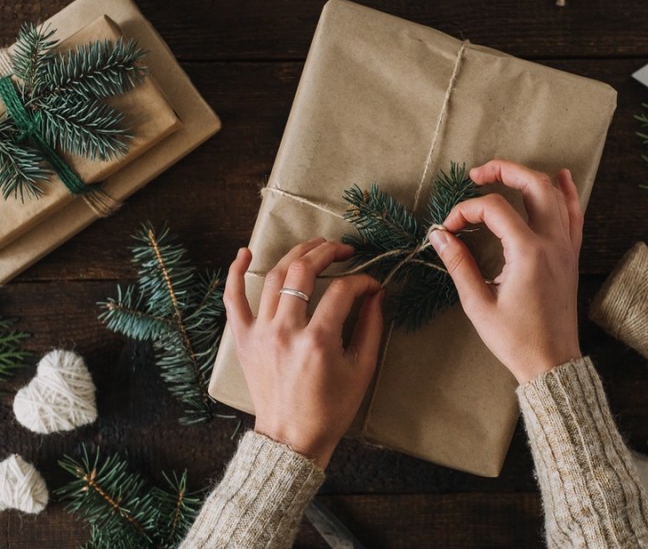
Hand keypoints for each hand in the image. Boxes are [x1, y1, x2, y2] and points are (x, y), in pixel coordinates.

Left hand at [223, 239, 383, 467]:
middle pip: (304, 272)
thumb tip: (375, 293)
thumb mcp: (361, 369)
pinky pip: (234, 300)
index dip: (362, 280)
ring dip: (296, 253)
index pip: (342, 291)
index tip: (372, 284)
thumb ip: (370, 327)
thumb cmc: (331, 409)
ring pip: (275, 277)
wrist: (292, 439)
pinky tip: (244, 252)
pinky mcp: (243, 339)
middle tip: (344, 250)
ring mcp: (260, 333)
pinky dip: (235, 273)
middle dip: (328, 252)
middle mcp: (286, 331)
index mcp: (318, 341)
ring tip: (315, 245)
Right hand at [429, 160, 582, 383]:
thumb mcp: (478, 304)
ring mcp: (566, 247)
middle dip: (503, 171)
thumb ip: (459, 264)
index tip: (448, 229)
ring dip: (530, 177)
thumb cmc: (515, 339)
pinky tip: (562, 177)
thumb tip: (439, 236)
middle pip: (533, 184)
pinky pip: (575, 214)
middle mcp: (552, 242)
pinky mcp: (571, 256)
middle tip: (477, 175)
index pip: (494, 209)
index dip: (466, 211)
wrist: (552, 362)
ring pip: (556, 194)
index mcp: (528, 252)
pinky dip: (567, 193)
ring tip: (505, 173)